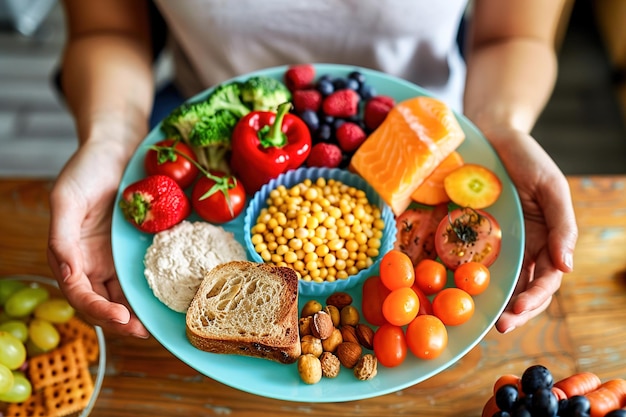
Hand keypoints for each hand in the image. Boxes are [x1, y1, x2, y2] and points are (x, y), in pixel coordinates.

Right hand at [47, 140, 148, 337]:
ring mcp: (113, 257)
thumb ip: (62, 238)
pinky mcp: (134, 249)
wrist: (116, 147)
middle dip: (121, 321)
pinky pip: (143, 274)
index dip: (98, 310)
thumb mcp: (66, 198)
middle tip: (145, 331)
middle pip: (103, 301)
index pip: (80, 293)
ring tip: (158, 324)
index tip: (121, 318)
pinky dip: (152, 290)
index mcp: (69, 255)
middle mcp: (91, 262)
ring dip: (137, 313)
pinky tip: (169, 298)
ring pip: (123, 294)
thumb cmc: (87, 169)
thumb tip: (68, 275)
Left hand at [486, 128, 577, 332]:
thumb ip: (563, 227)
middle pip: (524, 288)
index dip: (536, 297)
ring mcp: (500, 244)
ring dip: (495, 303)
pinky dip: (472, 280)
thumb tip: (568, 267)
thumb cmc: (528, 160)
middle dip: (516, 311)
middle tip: (501, 326)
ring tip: (484, 320)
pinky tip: (460, 292)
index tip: (519, 308)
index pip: (547, 279)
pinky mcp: (475, 235)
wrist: (495, 136)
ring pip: (501, 282)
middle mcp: (525, 248)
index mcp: (549, 241)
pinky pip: (475, 261)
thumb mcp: (552, 189)